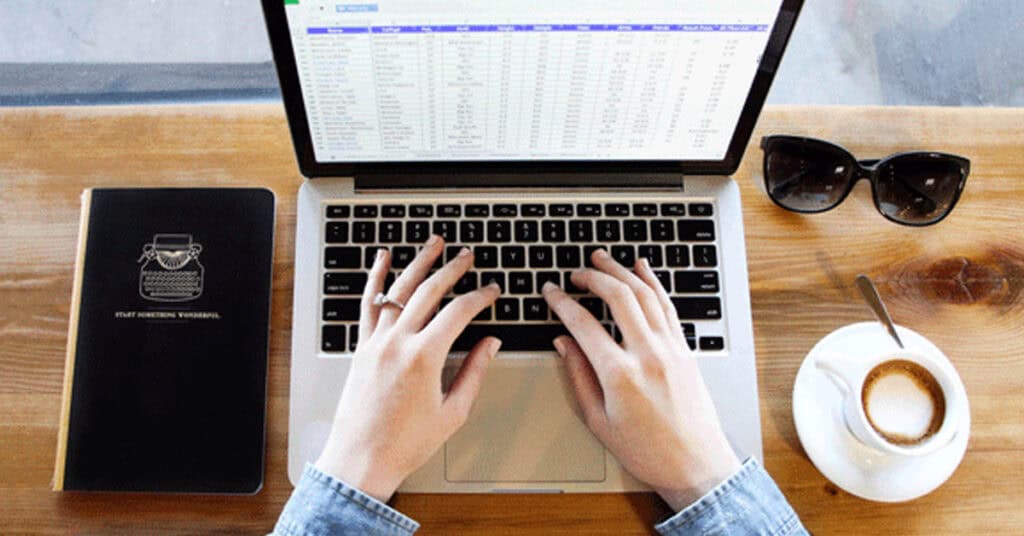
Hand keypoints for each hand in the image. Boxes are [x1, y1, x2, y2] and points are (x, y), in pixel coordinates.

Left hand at [315, 236, 501, 501]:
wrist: (361, 459)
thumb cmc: (405, 443)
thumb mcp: (452, 412)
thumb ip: (474, 372)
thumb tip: (490, 344)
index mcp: (424, 357)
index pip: (459, 312)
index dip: (480, 297)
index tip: (492, 291)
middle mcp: (398, 342)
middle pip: (429, 291)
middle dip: (452, 269)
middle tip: (468, 256)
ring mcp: (376, 342)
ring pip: (399, 289)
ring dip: (418, 262)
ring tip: (434, 244)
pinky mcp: (361, 347)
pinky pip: (369, 304)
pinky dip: (375, 278)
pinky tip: (383, 259)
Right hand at [542, 249, 739, 511]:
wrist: (697, 465)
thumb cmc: (647, 451)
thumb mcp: (599, 421)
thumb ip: (578, 376)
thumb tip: (564, 343)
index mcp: (620, 375)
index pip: (583, 324)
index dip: (562, 303)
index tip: (551, 293)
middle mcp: (648, 355)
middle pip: (618, 297)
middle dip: (592, 277)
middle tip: (576, 273)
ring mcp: (671, 349)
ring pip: (645, 294)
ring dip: (621, 271)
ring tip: (602, 259)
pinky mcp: (685, 350)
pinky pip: (667, 306)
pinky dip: (653, 282)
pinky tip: (642, 269)